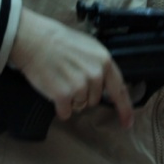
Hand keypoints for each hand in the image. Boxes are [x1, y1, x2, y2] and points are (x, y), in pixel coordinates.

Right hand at [8, 8, 132, 127]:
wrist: (35, 41)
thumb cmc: (60, 42)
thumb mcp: (89, 48)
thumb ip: (100, 66)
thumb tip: (106, 85)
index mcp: (104, 61)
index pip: (119, 90)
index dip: (125, 109)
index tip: (128, 123)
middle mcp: (96, 75)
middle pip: (95, 99)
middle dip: (84, 93)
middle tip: (70, 76)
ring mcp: (80, 86)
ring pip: (80, 106)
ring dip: (70, 99)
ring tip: (60, 79)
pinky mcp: (64, 95)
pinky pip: (65, 112)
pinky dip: (59, 106)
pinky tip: (53, 90)